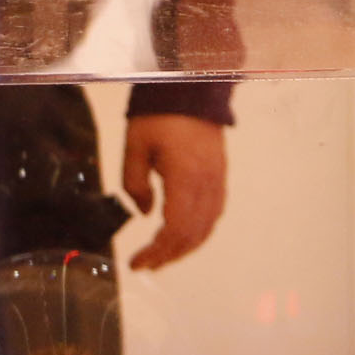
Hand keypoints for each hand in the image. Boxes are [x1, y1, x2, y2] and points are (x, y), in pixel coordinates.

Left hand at [122, 116, 229, 269]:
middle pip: (193, 234)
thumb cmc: (158, 115)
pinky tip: (185, 235)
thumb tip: (146, 213)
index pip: (175, 229)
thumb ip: (135, 184)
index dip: (157, 252)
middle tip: (146, 265)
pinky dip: (199, 231)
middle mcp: (206, 184)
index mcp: (185, 178)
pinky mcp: (220, 175)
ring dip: (185, 247)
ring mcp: (217, 181)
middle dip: (169, 255)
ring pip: (207, 227)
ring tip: (163, 256)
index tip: (137, 263)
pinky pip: (214, 213)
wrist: (190, 89)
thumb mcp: (134, 146)